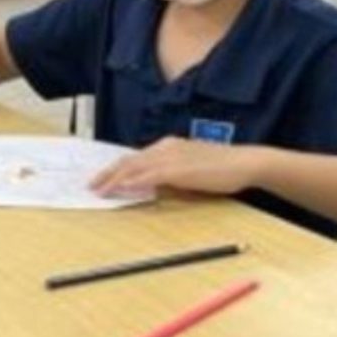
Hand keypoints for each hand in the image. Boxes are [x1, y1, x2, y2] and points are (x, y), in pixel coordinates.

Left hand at [90, 137, 257, 197]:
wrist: (246, 162)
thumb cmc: (224, 169)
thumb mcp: (193, 171)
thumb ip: (173, 177)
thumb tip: (155, 187)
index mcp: (169, 146)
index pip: (136, 157)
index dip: (117, 168)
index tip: (102, 177)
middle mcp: (166, 148)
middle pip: (129, 160)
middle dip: (108, 173)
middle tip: (91, 185)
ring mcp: (171, 157)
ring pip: (134, 167)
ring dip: (114, 178)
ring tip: (98, 189)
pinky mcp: (178, 169)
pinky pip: (148, 176)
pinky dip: (132, 182)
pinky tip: (121, 189)